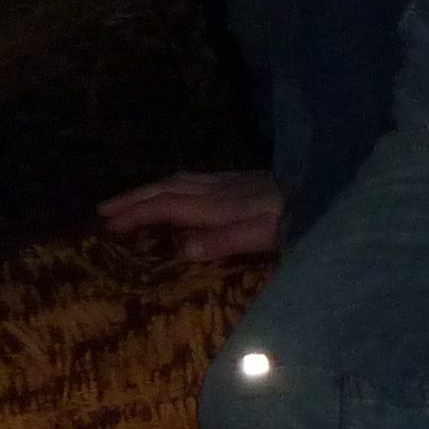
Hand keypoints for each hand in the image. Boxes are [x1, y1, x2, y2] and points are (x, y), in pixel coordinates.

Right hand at [98, 168, 284, 264]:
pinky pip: (197, 179)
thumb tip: (182, 249)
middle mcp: (219, 189)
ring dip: (152, 189)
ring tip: (132, 199)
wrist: (325, 193)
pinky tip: (179, 190)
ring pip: (181, 180)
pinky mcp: (243, 181)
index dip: (137, 214)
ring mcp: (231, 182)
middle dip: (134, 198)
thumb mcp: (261, 237)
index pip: (167, 206)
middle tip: (104, 209)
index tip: (108, 224)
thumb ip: (223, 241)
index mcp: (217, 205)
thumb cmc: (293, 221)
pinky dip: (175, 185)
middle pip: (167, 188)